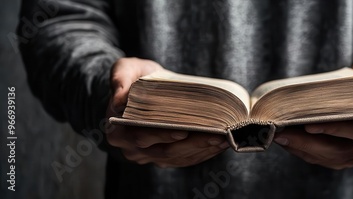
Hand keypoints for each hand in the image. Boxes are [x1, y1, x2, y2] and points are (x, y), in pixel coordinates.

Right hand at [106, 57, 228, 167]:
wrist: (137, 92)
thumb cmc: (133, 78)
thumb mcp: (124, 69)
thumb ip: (120, 78)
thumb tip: (119, 99)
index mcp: (118, 130)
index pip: (140, 137)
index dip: (161, 136)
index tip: (182, 132)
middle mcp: (132, 149)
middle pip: (164, 151)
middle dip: (192, 144)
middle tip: (215, 135)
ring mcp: (149, 156)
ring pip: (178, 157)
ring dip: (202, 150)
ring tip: (223, 138)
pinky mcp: (164, 157)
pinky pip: (185, 159)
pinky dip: (203, 153)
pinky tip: (220, 144)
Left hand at [273, 53, 352, 168]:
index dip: (335, 129)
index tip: (309, 125)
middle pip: (344, 151)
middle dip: (311, 145)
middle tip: (283, 134)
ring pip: (335, 160)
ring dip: (305, 152)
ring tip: (280, 138)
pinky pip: (330, 161)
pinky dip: (308, 154)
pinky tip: (289, 144)